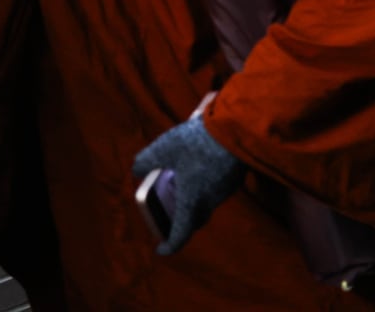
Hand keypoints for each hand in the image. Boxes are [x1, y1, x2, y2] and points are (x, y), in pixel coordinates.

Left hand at [133, 115, 244, 254]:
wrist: (235, 126)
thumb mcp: (163, 148)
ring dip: (195, 196)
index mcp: (191, 202)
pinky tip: (203, 162)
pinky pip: (218, 187)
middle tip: (170, 206)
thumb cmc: (197, 142)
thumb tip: (138, 169)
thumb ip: (146, 160)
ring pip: (207, 201)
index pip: (180, 236)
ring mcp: (226, 190)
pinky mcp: (236, 177)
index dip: (169, 246)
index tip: (160, 248)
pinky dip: (207, 183)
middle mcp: (210, 201)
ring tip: (185, 175)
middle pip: (194, 219)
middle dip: (181, 218)